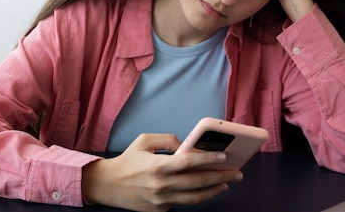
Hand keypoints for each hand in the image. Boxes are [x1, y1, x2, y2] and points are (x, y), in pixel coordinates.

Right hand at [81, 133, 242, 211]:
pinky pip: (182, 202)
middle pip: (198, 182)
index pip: (190, 163)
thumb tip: (187, 146)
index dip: (209, 159)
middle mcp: (161, 186)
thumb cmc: (127, 160)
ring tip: (226, 183)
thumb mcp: (145, 140)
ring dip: (214, 190)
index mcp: (158, 166)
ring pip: (195, 198)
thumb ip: (168, 140)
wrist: (107, 185)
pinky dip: (195, 195)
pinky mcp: (160, 211)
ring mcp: (161, 201)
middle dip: (221, 177)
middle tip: (236, 173)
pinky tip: (206, 188)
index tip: (224, 156)